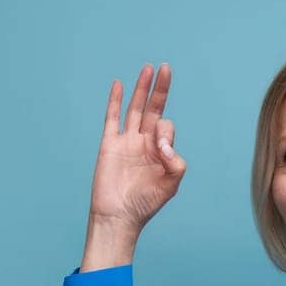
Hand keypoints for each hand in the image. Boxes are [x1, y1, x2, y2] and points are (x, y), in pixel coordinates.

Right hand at [87, 62, 185, 232]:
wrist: (118, 217)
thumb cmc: (145, 204)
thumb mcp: (171, 184)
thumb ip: (176, 163)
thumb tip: (163, 144)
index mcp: (160, 151)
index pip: (166, 127)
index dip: (165, 133)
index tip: (160, 151)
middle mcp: (143, 142)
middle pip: (153, 109)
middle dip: (160, 89)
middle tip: (165, 68)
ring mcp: (126, 141)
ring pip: (135, 109)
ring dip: (141, 89)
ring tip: (149, 69)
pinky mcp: (109, 144)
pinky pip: (112, 118)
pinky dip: (115, 101)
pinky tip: (119, 85)